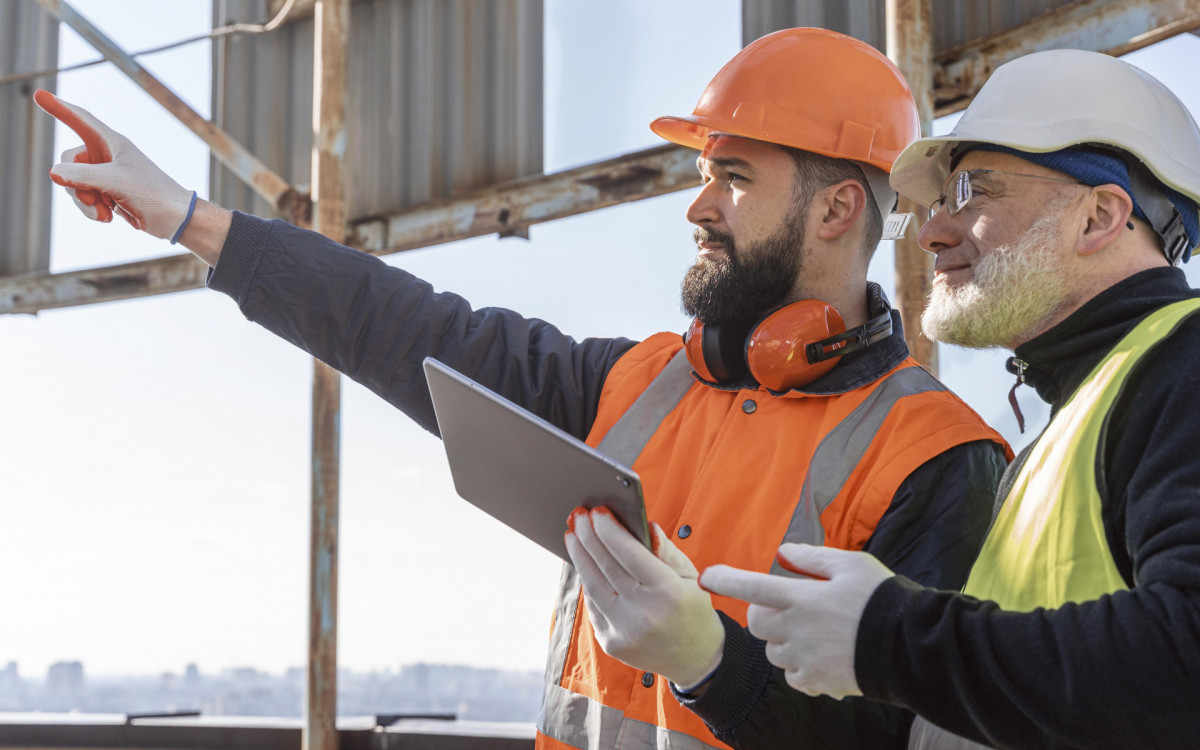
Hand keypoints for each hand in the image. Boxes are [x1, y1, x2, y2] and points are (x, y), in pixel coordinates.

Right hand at [34, 89, 196, 241]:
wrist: (175, 220)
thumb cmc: (153, 194)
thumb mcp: (116, 182)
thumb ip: (83, 175)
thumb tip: (54, 172)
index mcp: (112, 143)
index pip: (80, 120)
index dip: (59, 108)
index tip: (39, 94)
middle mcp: (107, 155)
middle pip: (69, 161)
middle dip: (76, 184)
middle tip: (94, 199)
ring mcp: (106, 174)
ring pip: (74, 184)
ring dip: (85, 202)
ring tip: (105, 212)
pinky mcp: (108, 192)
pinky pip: (85, 198)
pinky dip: (92, 209)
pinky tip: (109, 217)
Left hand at [565, 507, 723, 689]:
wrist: (695, 659)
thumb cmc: (692, 610)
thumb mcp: (690, 576)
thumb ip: (666, 550)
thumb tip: (643, 526)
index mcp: (668, 593)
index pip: (629, 554)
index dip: (610, 531)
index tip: (598, 512)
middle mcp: (644, 614)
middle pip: (606, 567)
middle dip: (588, 537)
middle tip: (578, 516)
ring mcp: (625, 631)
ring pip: (593, 585)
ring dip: (579, 557)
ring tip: (573, 536)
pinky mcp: (611, 643)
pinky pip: (593, 605)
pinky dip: (587, 581)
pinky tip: (584, 563)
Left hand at [699, 543, 892, 699]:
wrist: (911, 646)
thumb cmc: (882, 598)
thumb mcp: (851, 564)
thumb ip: (812, 557)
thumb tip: (784, 553)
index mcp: (802, 596)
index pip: (751, 585)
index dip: (725, 579)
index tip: (707, 576)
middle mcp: (797, 629)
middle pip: (757, 622)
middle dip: (764, 612)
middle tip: (788, 606)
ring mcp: (806, 658)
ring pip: (773, 651)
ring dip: (782, 640)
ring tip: (812, 632)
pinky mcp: (818, 681)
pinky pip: (793, 675)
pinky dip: (799, 666)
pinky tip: (820, 655)